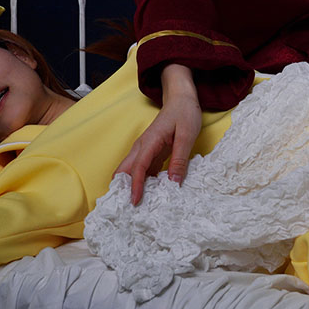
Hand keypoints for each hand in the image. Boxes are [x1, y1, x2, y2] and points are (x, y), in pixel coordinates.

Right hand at [114, 64, 201, 205]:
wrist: (181, 98)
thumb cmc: (184, 113)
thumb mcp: (187, 135)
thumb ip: (179, 158)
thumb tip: (174, 183)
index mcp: (149, 142)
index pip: (138, 167)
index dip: (135, 186)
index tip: (134, 202)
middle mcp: (142, 147)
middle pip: (125, 170)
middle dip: (122, 188)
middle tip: (124, 209)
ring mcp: (145, 150)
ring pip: (131, 172)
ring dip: (131, 187)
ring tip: (135, 208)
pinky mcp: (151, 154)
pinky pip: (142, 171)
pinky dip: (141, 183)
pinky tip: (148, 195)